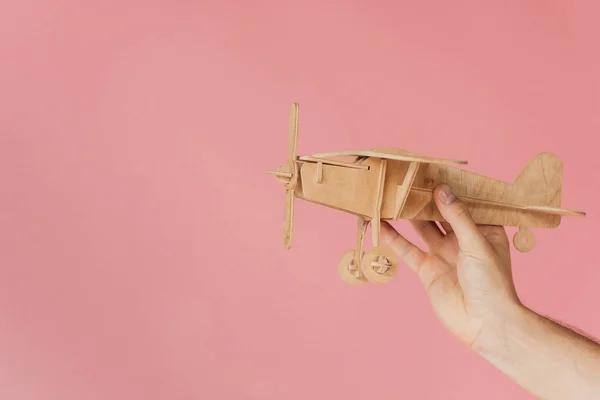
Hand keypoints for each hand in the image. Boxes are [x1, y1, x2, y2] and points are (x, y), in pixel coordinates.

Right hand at [381, 184, 522, 349]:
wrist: (484, 322)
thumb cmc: (492, 283)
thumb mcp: (477, 243)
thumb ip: (457, 217)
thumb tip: (442, 190)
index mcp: (483, 230)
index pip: (464, 203)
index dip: (449, 188)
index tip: (432, 171)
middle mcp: (462, 239)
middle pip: (440, 214)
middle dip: (425, 199)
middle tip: (406, 180)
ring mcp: (443, 253)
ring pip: (422, 228)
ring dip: (408, 215)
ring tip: (391, 197)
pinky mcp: (427, 269)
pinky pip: (408, 250)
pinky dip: (394, 238)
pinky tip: (381, 225)